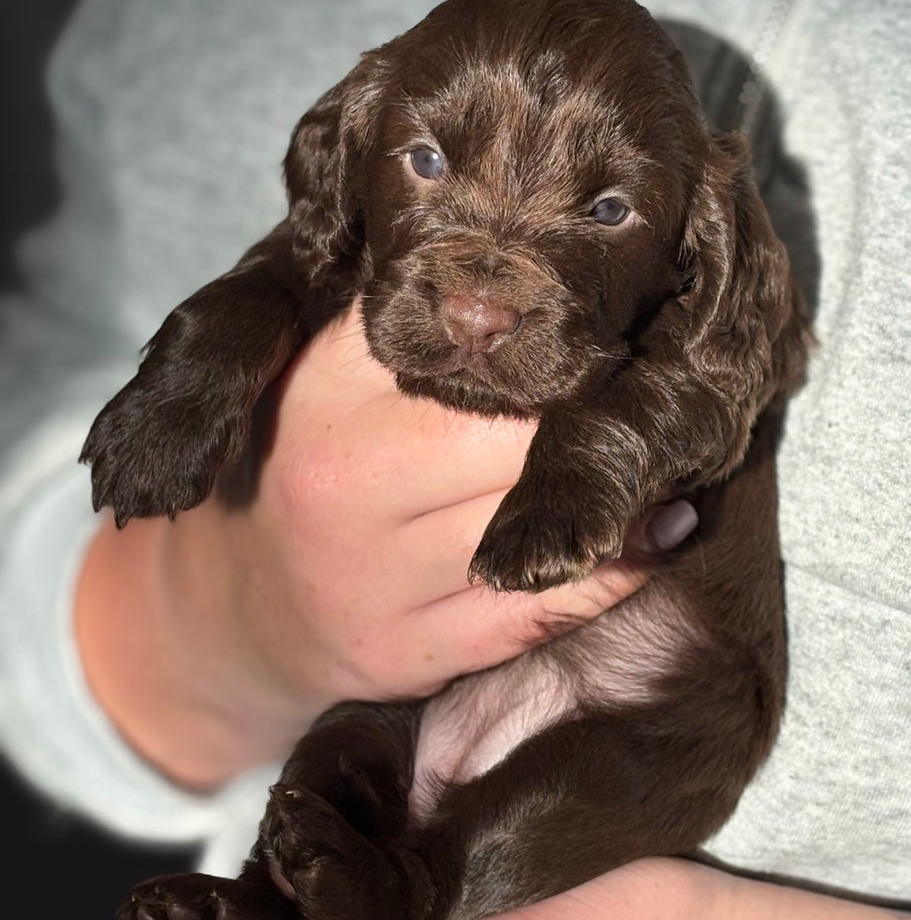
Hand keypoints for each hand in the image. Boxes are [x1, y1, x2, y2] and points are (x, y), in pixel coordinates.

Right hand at [76, 309, 692, 787]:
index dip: (550, 332)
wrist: (232, 604)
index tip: (613, 318)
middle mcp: (338, 476)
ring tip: (669, 461)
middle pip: (516, 431)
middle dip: (591, 414)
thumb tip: (554, 269)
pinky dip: (613, 570)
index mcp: (323, 382)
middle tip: (653, 394)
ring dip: (621, 493)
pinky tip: (657, 533)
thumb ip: (413, 326)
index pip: (465, 337)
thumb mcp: (328, 373)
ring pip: (533, 518)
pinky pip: (536, 609)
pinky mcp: (399, 650)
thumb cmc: (304, 462)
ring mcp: (366, 573)